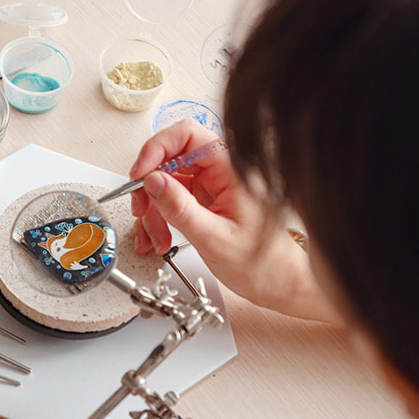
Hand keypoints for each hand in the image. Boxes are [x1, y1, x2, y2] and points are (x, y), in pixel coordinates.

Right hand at [129, 120, 338, 322]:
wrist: (278, 283)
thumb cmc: (262, 264)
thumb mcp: (214, 237)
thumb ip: (180, 208)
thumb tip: (152, 181)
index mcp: (232, 170)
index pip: (188, 135)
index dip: (158, 148)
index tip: (140, 174)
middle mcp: (221, 173)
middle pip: (171, 159)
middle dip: (150, 186)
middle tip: (142, 209)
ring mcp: (211, 187)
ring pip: (167, 183)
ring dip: (153, 210)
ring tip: (156, 237)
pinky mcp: (204, 202)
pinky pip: (172, 201)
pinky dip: (159, 219)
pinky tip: (160, 238)